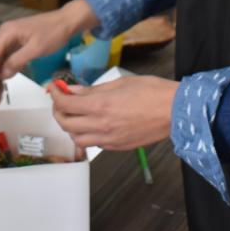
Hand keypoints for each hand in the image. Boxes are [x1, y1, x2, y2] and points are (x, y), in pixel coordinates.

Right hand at [0, 0, 98, 105]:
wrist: (67, 21)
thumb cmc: (54, 33)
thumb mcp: (36, 48)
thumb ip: (17, 61)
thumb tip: (2, 76)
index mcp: (6, 33)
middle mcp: (4, 34)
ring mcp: (9, 38)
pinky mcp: (16, 42)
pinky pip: (6, 59)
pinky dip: (5, 72)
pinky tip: (4, 84)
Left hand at [48, 75, 177, 150]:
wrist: (174, 111)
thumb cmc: (152, 92)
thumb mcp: (119, 83)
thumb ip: (93, 90)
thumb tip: (74, 90)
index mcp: (100, 105)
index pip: (65, 104)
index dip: (55, 95)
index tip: (54, 88)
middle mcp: (101, 125)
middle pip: (65, 123)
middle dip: (58, 111)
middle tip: (61, 101)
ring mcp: (108, 139)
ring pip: (76, 139)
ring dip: (70, 126)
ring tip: (74, 115)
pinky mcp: (117, 147)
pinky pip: (93, 144)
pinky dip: (85, 136)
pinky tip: (91, 125)